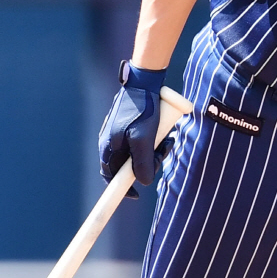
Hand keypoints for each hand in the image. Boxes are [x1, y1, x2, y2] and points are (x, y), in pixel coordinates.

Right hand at [98, 62, 166, 186]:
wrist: (144, 82)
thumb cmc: (142, 110)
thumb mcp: (144, 139)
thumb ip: (142, 162)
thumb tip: (143, 181)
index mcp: (109, 147)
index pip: (110, 177)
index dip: (122, 188)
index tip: (136, 195)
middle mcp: (111, 142)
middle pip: (128, 165)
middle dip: (147, 164)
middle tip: (162, 154)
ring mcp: (120, 133)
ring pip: (138, 153)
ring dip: (154, 151)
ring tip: (167, 141)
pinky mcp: (130, 126)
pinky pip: (142, 142)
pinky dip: (154, 142)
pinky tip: (166, 135)